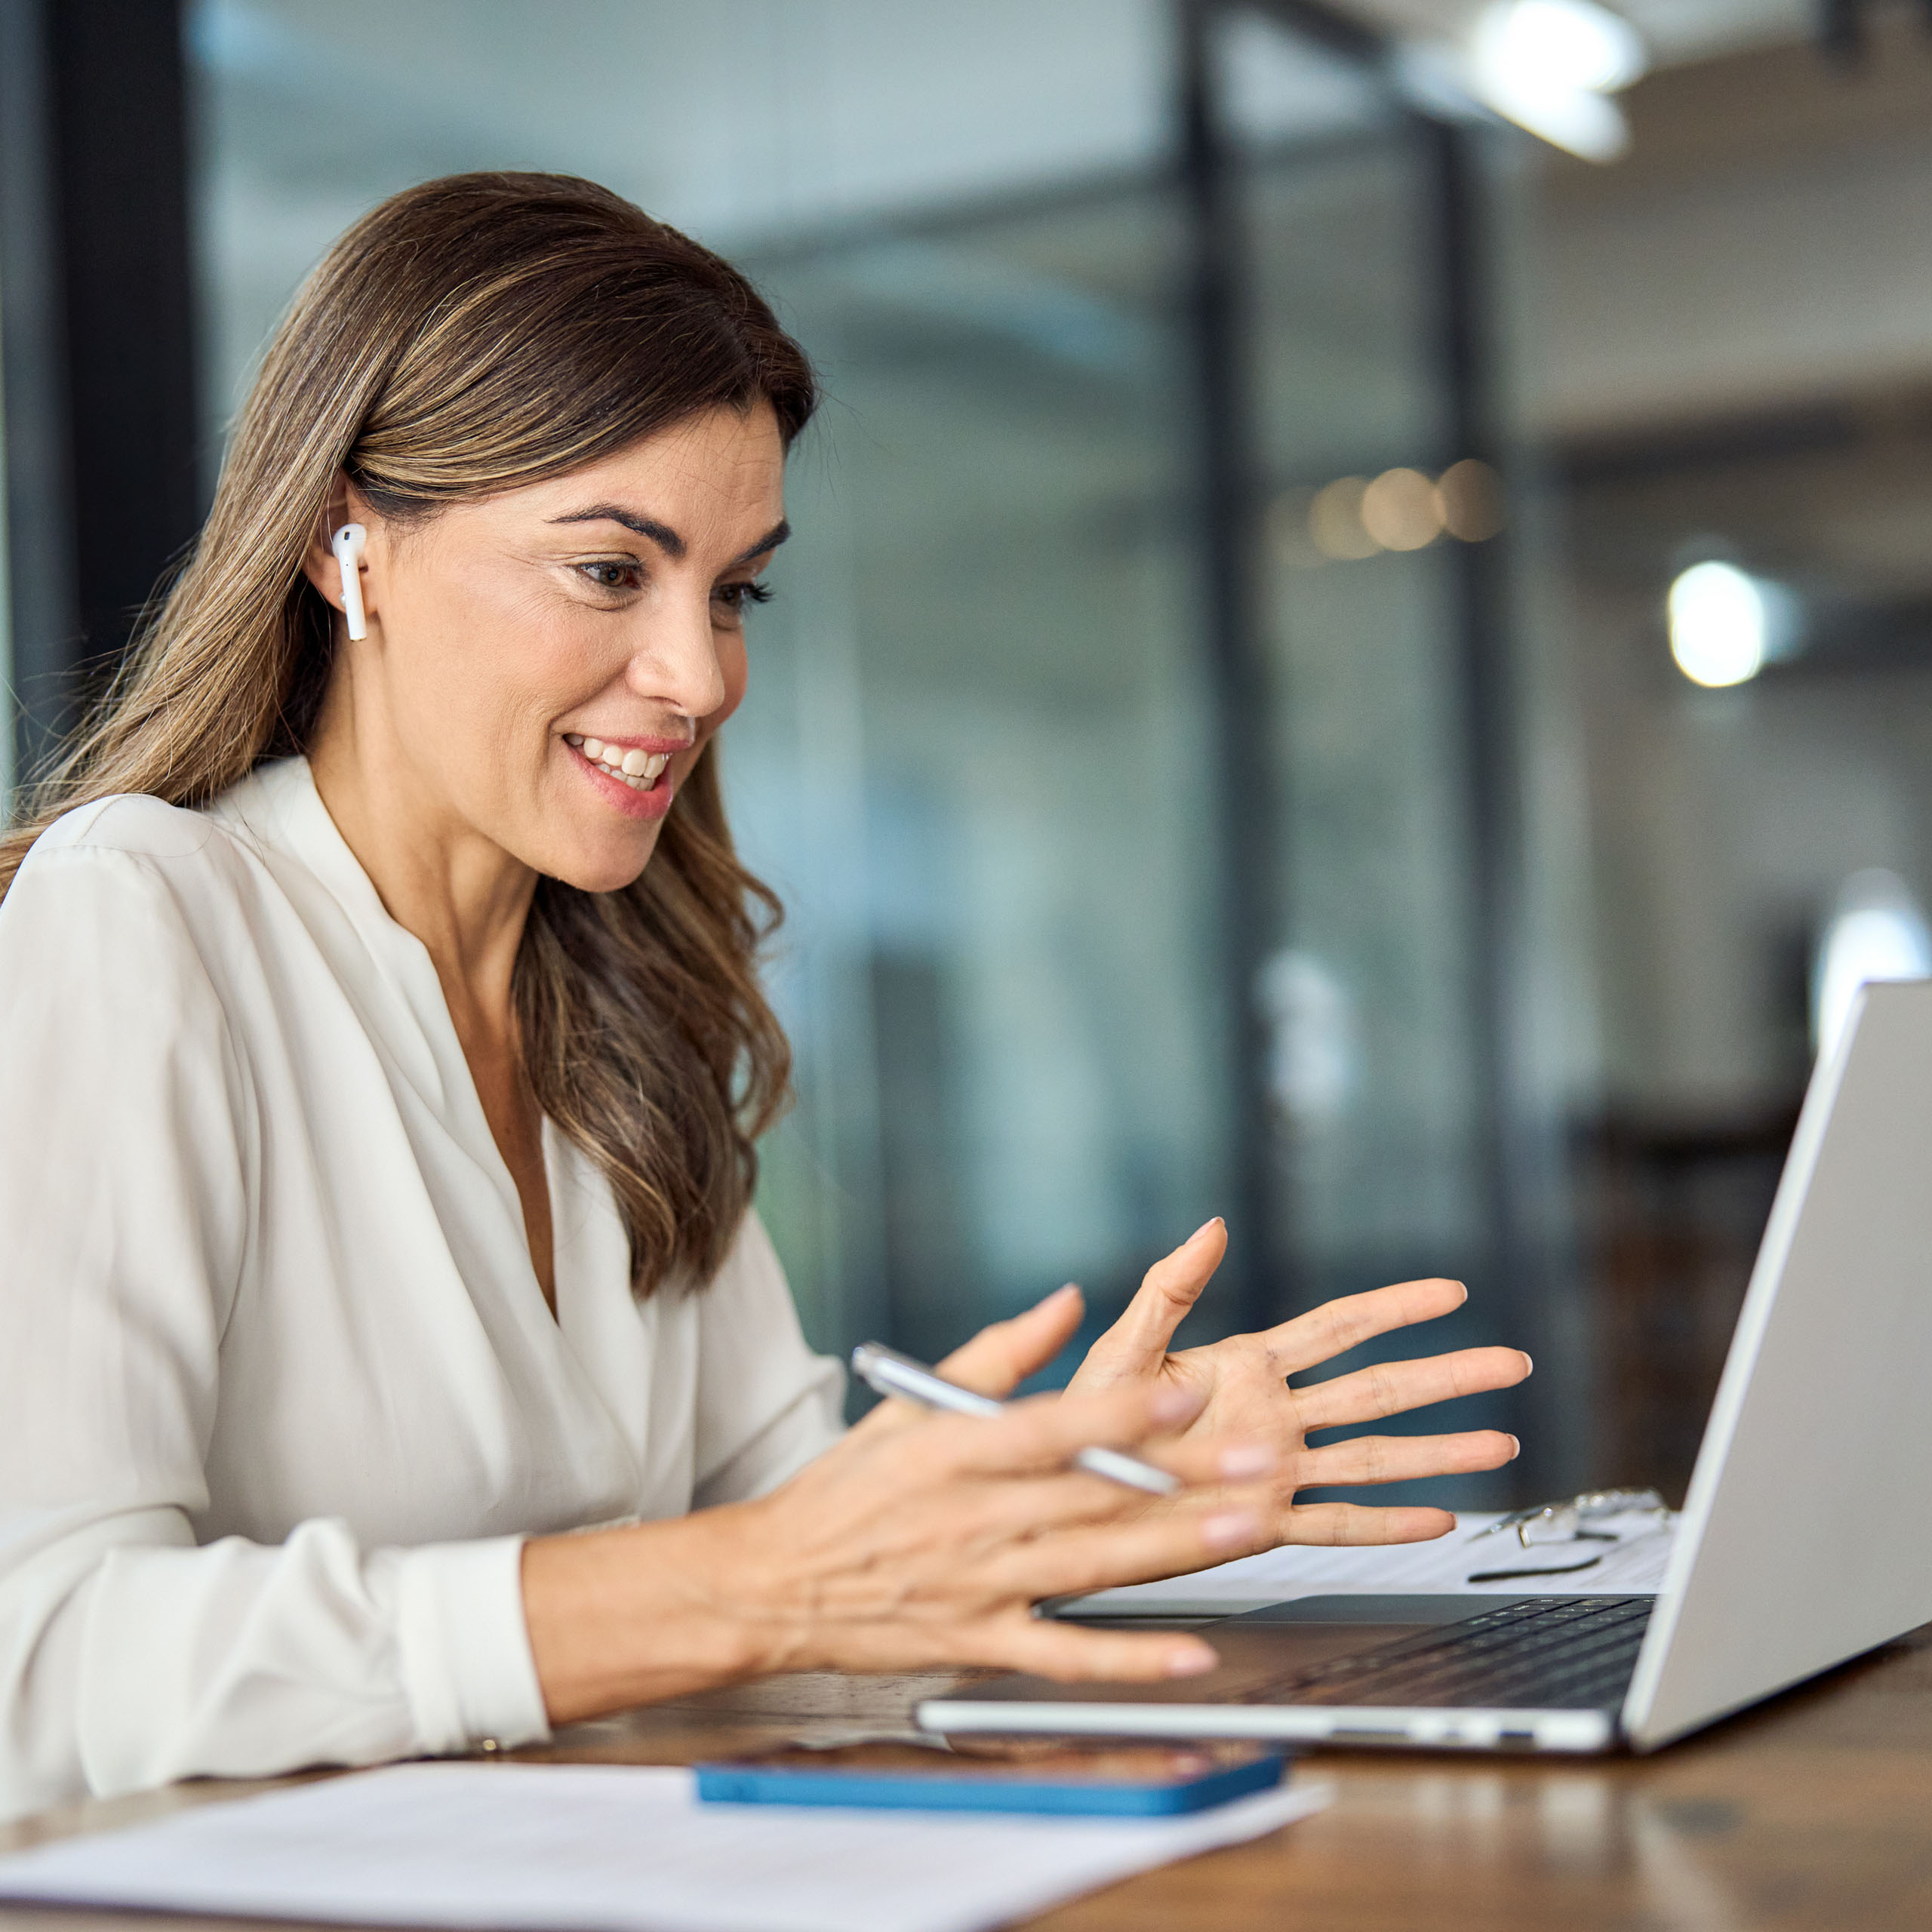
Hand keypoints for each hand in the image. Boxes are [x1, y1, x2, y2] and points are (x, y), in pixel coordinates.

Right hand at [522, 1375, 1277, 1724]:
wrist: (777, 1584)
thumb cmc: (846, 1490)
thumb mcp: (908, 1404)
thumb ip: (995, 1355)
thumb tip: (1066, 1302)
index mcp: (954, 1451)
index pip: (1051, 1425)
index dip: (1121, 1410)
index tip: (1186, 1390)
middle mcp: (972, 1518)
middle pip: (1091, 1494)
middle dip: (1182, 1477)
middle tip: (1256, 1461)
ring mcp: (981, 1585)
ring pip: (1093, 1565)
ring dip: (1175, 1549)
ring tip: (1245, 1530)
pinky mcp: (984, 1642)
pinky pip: (1066, 1655)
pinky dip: (1128, 1659)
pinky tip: (1190, 1654)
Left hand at [1064, 1219, 1530, 1557]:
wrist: (1061, 1498)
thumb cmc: (1082, 1419)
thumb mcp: (1124, 1349)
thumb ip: (1169, 1289)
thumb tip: (1212, 1227)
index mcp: (1246, 1366)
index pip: (1338, 1328)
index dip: (1395, 1306)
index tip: (1450, 1291)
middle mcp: (1274, 1416)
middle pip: (1379, 1389)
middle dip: (1447, 1376)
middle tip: (1510, 1363)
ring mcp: (1275, 1470)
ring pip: (1375, 1458)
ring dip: (1440, 1451)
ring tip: (1502, 1442)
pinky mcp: (1261, 1522)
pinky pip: (1335, 1524)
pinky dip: (1387, 1526)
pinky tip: (1438, 1520)